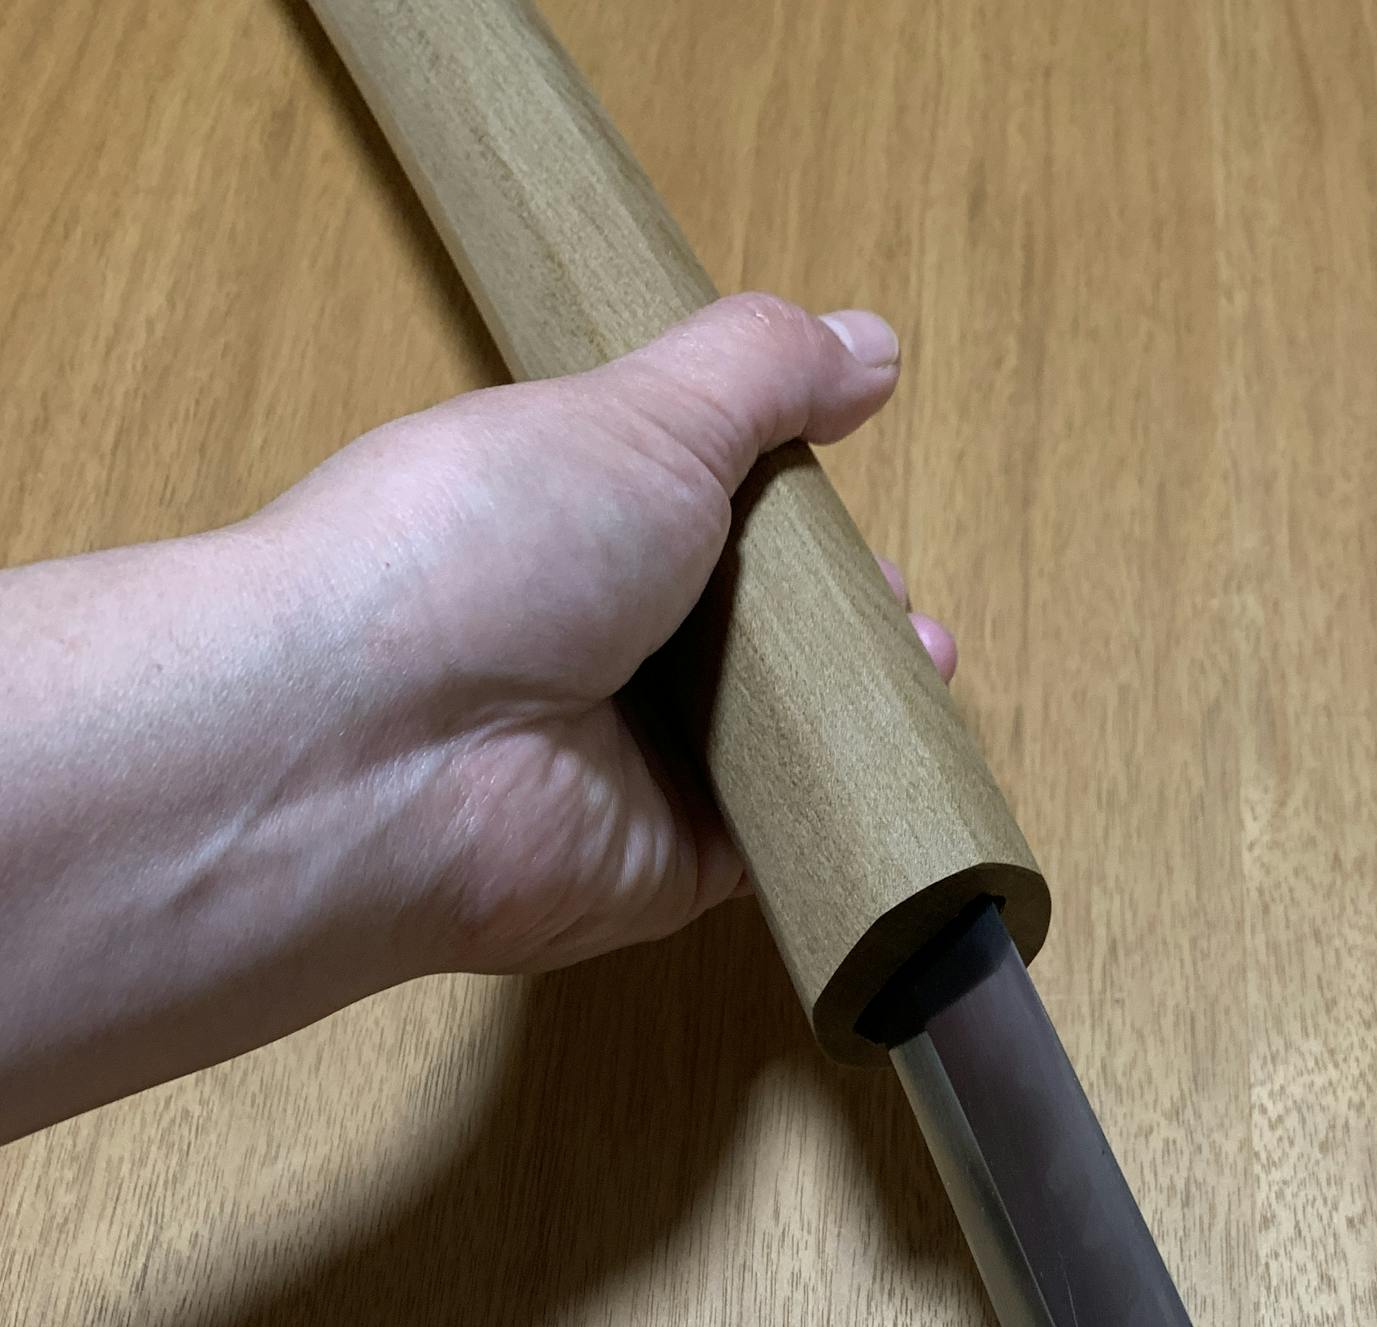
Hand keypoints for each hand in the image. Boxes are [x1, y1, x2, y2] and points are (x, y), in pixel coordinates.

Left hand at [267, 293, 953, 968]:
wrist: (383, 751)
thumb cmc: (485, 549)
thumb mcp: (637, 416)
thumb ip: (759, 373)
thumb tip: (871, 343)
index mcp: (573, 519)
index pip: (699, 506)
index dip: (784, 501)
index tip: (847, 488)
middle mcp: (599, 641)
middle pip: (753, 626)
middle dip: (840, 610)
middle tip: (893, 605)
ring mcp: (635, 761)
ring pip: (778, 733)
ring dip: (858, 704)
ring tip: (923, 671)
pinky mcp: (671, 863)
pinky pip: (781, 838)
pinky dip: (845, 807)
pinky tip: (904, 771)